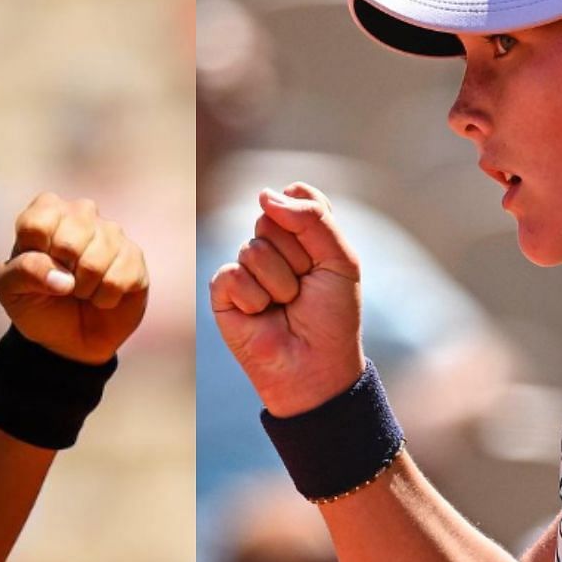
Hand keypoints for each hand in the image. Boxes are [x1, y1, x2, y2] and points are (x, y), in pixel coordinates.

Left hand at [0, 192, 147, 363]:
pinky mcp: (134, 258)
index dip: (35, 258)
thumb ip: (24, 272)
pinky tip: (101, 296)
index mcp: (47, 211)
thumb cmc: (36, 303)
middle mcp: (82, 213)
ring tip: (81, 290)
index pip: (36, 225)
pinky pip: (118, 279)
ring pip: (95, 263)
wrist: (69, 338)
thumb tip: (63, 278)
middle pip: (68, 243)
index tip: (36, 270)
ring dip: (83, 290)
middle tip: (61, 283)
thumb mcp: (11, 289)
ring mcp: (112, 234)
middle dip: (61, 275)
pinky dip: (104, 299)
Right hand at [209, 182, 364, 416]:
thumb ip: (312, 218)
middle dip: (297, 256)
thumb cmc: (332, 316)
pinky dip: (255, 299)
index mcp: (303, 233)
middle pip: (272, 219)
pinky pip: (233, 275)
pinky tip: (262, 316)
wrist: (316, 367)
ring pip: (254, 250)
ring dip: (280, 284)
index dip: (310, 221)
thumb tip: (263, 195)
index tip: (322, 255)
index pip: (297, 196)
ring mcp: (246, 267)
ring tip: (286, 306)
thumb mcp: (339, 260)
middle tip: (305, 288)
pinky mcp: (222, 292)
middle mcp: (272, 245)